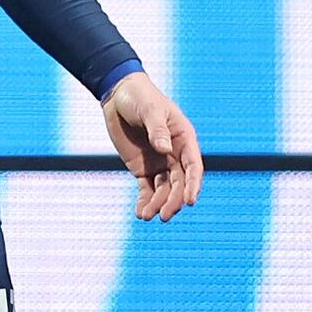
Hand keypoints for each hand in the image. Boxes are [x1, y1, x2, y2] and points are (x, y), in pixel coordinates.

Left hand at [101, 71, 203, 220]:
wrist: (118, 95)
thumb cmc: (140, 97)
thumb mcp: (149, 109)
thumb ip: (157, 129)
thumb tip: (165, 149)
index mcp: (184, 138)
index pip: (193, 166)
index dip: (193, 185)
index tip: (190, 201)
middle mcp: (175, 154)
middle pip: (180, 183)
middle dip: (174, 201)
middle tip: (164, 215)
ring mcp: (160, 162)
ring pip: (164, 190)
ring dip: (158, 204)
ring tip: (146, 216)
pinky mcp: (143, 168)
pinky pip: (147, 189)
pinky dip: (145, 201)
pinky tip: (141, 213)